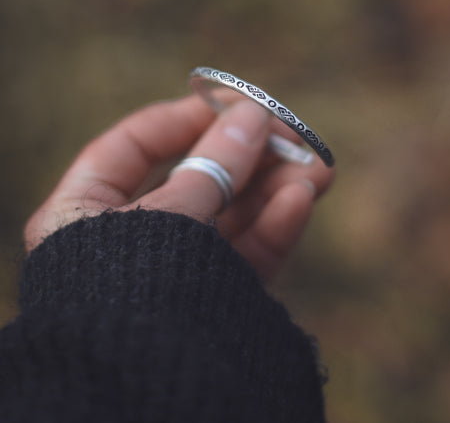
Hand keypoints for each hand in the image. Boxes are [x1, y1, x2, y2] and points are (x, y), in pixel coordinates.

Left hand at [24, 95, 334, 280]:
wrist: (146, 393)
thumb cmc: (135, 290)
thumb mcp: (172, 214)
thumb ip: (215, 164)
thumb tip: (251, 114)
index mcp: (84, 212)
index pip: (132, 146)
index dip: (183, 119)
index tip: (233, 103)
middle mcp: (127, 240)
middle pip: (194, 179)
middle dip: (249, 157)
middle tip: (293, 136)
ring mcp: (171, 272)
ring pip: (227, 218)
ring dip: (273, 189)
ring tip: (317, 167)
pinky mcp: (207, 301)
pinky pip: (240, 256)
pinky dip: (271, 227)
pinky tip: (302, 199)